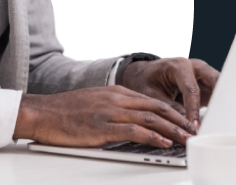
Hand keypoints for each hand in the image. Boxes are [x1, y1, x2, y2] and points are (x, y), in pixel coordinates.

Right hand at [13, 86, 196, 147]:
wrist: (41, 113)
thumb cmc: (64, 111)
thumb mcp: (94, 103)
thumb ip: (114, 108)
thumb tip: (132, 122)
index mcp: (116, 92)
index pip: (152, 101)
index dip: (173, 112)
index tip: (186, 122)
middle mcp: (116, 99)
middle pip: (157, 108)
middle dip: (179, 120)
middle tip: (194, 131)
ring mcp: (110, 112)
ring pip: (151, 119)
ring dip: (173, 130)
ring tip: (187, 139)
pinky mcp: (102, 127)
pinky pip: (135, 131)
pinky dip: (153, 138)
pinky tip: (165, 144)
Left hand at [121, 57, 219, 128]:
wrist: (145, 75)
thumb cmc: (146, 81)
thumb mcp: (151, 95)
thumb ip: (168, 108)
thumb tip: (184, 125)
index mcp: (179, 66)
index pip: (191, 89)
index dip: (193, 110)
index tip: (194, 127)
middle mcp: (196, 68)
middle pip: (215, 81)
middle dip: (219, 101)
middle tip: (219, 122)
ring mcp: (204, 75)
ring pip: (220, 88)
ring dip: (221, 105)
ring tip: (220, 125)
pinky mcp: (207, 86)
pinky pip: (217, 96)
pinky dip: (218, 109)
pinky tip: (216, 123)